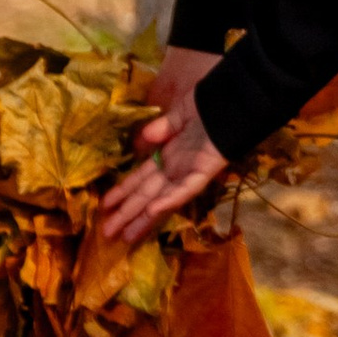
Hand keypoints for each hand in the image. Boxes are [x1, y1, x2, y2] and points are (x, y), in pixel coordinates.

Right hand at [95, 46, 228, 245]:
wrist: (232, 101)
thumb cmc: (207, 107)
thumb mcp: (178, 116)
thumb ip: (161, 129)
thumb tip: (143, 140)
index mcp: (168, 157)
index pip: (141, 180)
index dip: (123, 193)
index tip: (105, 207)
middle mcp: (175, 169)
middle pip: (146, 195)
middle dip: (127, 213)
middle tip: (106, 233)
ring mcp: (189, 173)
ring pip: (161, 199)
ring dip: (143, 216)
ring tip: (125, 235)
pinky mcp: (204, 172)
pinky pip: (186, 189)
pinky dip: (170, 199)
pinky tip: (155, 210)